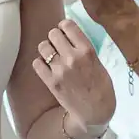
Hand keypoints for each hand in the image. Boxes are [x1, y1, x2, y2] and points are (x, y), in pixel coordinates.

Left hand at [33, 19, 115, 134]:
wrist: (95, 112)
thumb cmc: (101, 87)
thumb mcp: (99, 63)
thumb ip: (85, 49)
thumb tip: (70, 35)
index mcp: (87, 51)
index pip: (68, 25)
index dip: (65, 27)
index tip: (66, 32)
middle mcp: (72, 58)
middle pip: (52, 34)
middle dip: (55, 38)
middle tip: (59, 46)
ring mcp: (60, 70)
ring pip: (42, 47)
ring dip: (47, 50)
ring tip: (53, 57)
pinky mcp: (50, 82)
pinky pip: (37, 63)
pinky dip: (41, 64)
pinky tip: (49, 68)